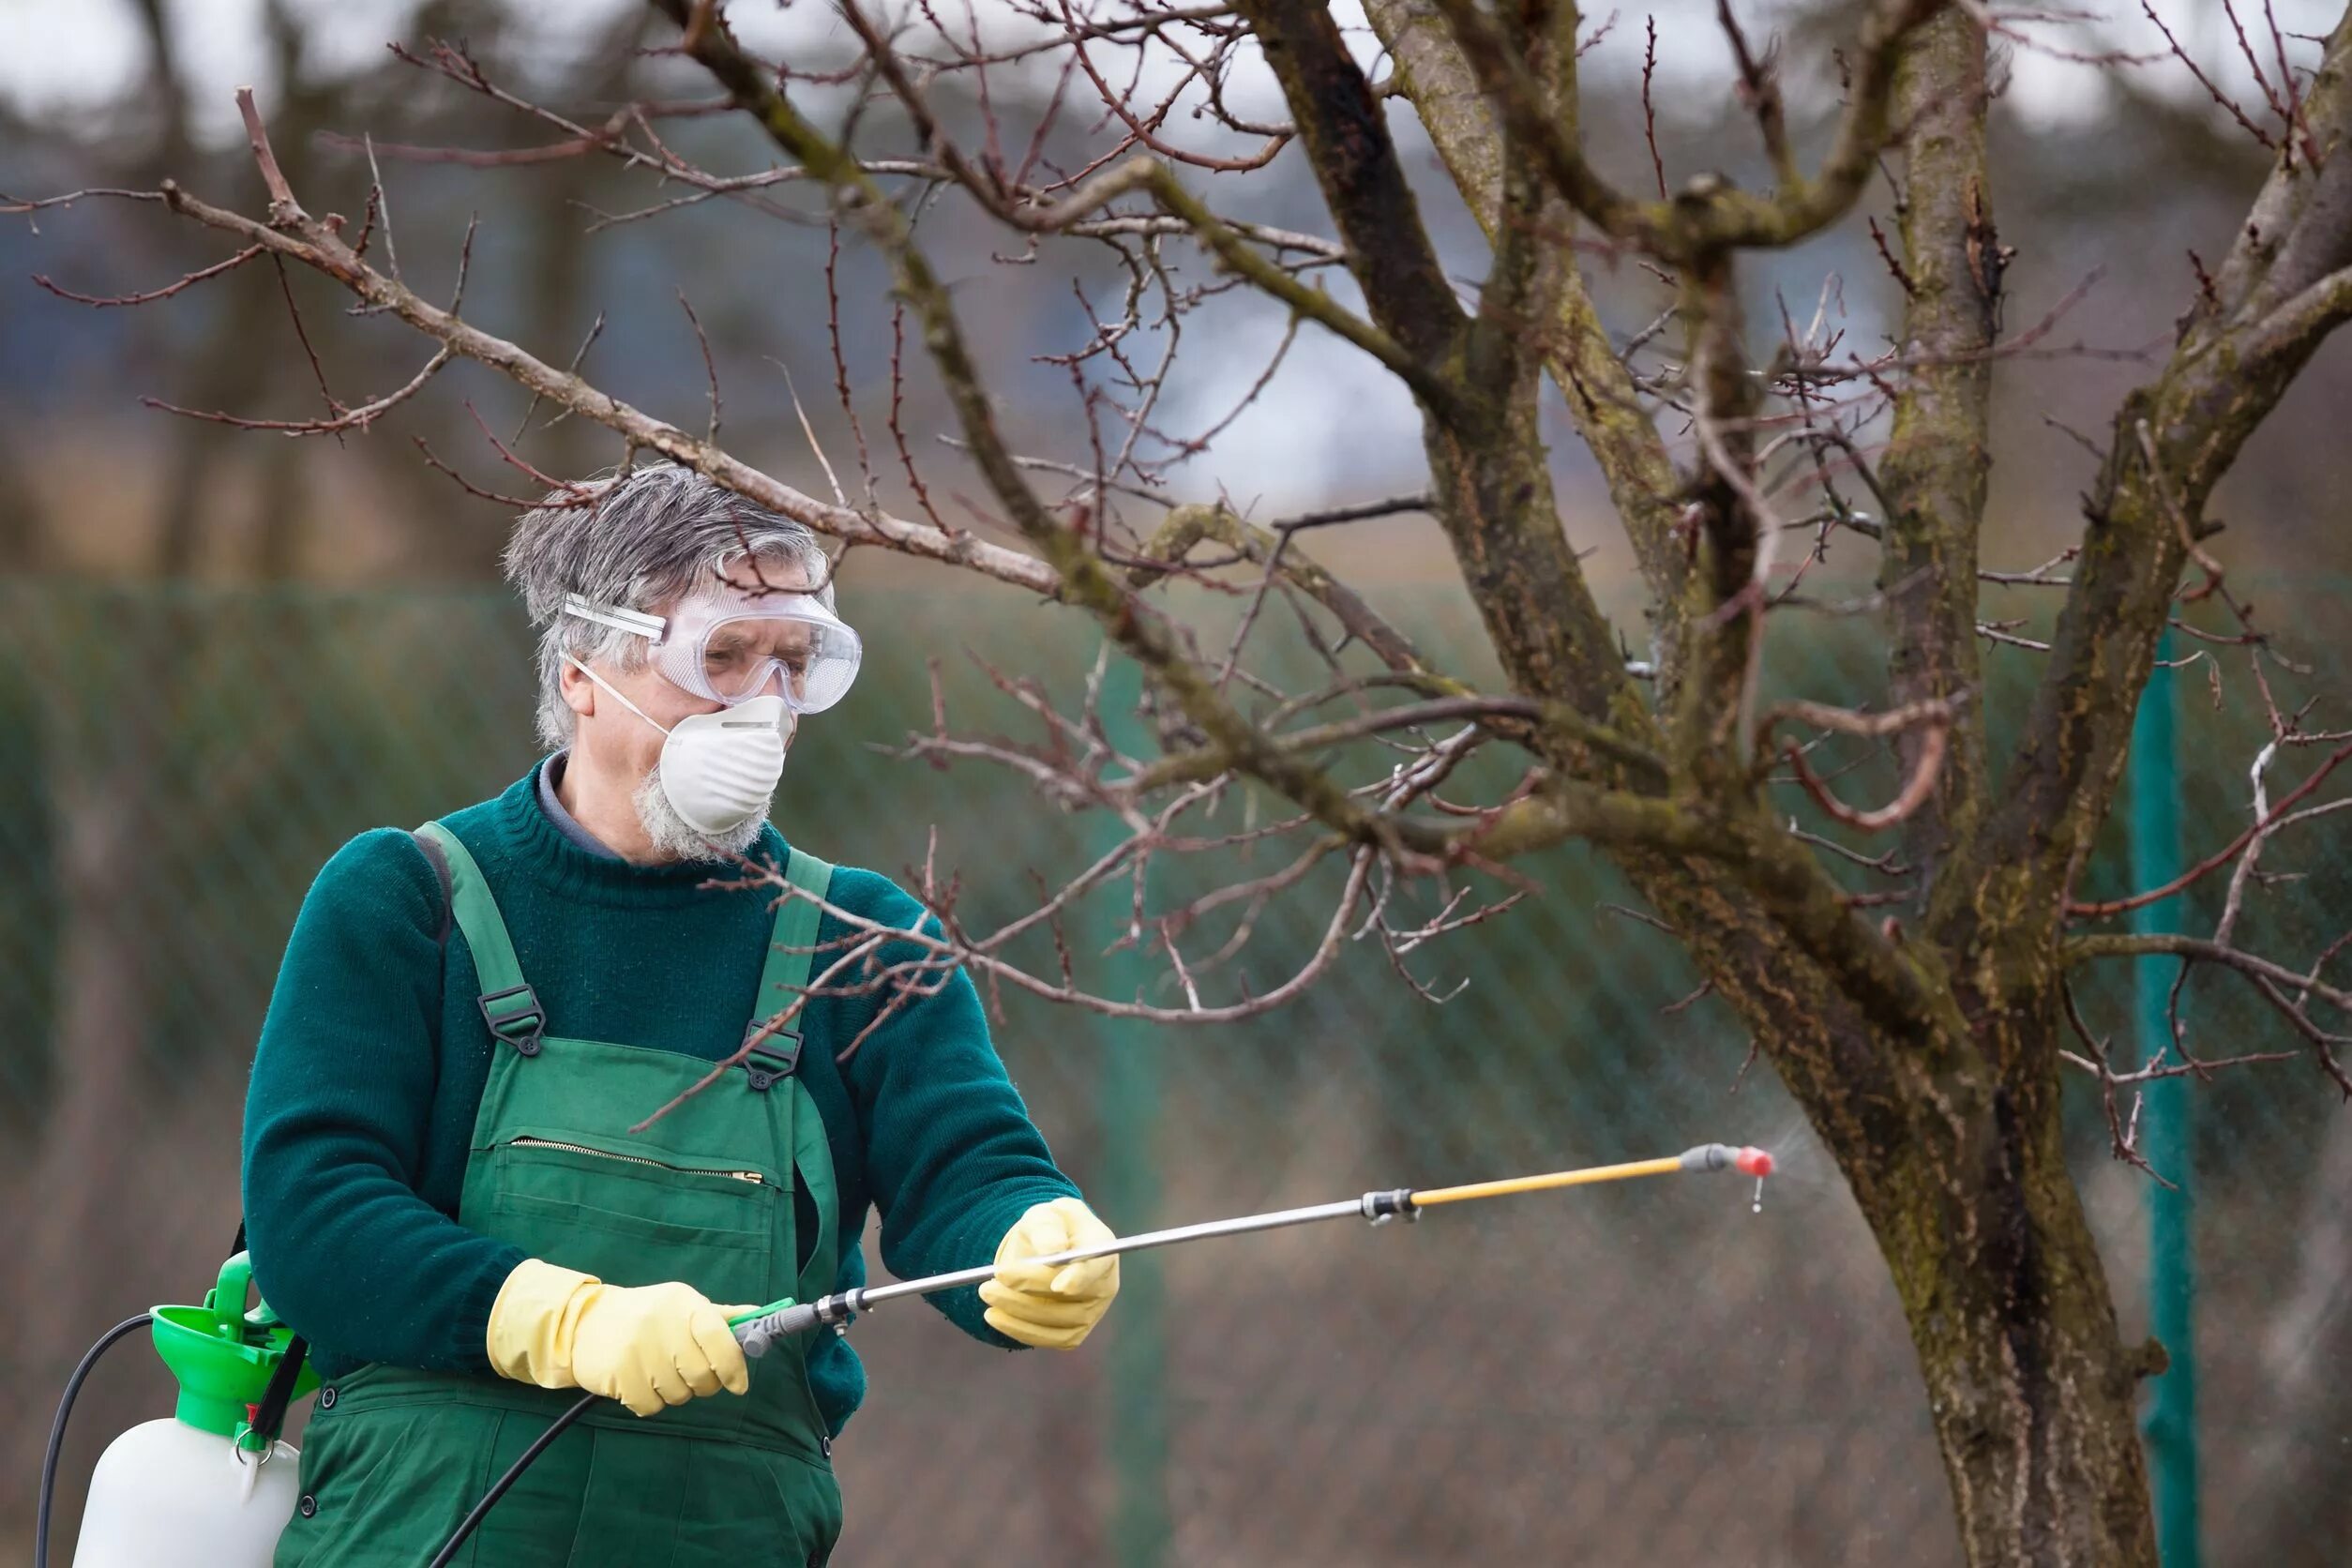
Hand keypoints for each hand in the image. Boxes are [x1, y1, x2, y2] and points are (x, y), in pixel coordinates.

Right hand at [487, 1259, 752, 1416]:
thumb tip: (762, 1318)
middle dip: (702, 1383)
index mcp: (685, 1304)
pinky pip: (651, 1407)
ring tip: (657, 1372)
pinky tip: (638, 1383)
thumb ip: (721, 1317)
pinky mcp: (618, 1375)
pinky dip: (649, 1402)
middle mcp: (663, 1323)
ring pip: (679, 1395)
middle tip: (687, 1374)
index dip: (734, 1367)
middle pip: (703, 1376)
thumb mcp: (682, 1306)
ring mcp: (639, 1350)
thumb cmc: (644, 1315)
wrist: (582, 1323)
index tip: (737, 1384)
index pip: (722, 1340)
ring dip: (673, 1392)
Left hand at [978, 1197, 1119, 1349]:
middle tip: (989, 1285)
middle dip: (1028, 1293)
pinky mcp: (1075, 1331)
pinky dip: (1020, 1330)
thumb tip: (1052, 1250)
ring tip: (987, 1294)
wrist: (1045, 1249)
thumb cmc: (1049, 1228)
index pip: (1096, 1267)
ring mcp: (1092, 1312)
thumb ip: (1046, 1229)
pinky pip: (1050, 1339)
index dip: (1080, 1279)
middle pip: (1071, 1299)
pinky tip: (997, 1316)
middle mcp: (1104, 1284)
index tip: (1058, 1287)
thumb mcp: (1044, 1215)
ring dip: (1018, 1314)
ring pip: (1058, 1324)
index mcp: (1101, 1248)